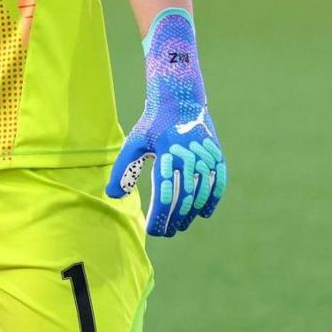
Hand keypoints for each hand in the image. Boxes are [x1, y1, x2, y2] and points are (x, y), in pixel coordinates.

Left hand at [107, 6, 225, 237]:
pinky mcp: (216, 154)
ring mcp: (206, 155)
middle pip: (185, 197)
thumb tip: (113, 195)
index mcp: (168, 154)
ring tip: (181, 226)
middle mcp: (190, 156)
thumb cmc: (152, 124)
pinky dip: (212, 199)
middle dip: (175, 219)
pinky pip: (218, 182)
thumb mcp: (133, 143)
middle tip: (166, 233)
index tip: (153, 230)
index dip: (160, 215)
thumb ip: (122, 170)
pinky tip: (203, 213)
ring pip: (202, 192)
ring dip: (192, 213)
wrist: (180, 98)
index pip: (165, 193)